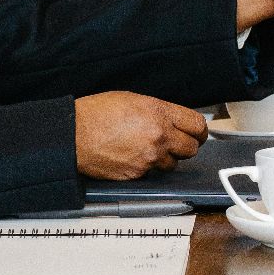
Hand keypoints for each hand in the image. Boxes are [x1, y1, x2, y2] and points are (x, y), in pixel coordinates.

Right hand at [73, 90, 209, 178]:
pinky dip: (146, 167)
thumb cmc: (96, 114)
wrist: (74, 134)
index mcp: (159, 113)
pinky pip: (151, 173)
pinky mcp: (138, 174)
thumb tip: (173, 120)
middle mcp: (159, 136)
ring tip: (147, 149)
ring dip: (165, 159)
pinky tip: (132, 157)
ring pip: (173, 164)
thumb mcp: (133, 100)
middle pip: (191, 149)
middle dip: (186, 146)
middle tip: (177, 143)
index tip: (198, 134)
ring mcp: (149, 157)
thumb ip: (158, 111)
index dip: (199, 131)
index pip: (197, 125)